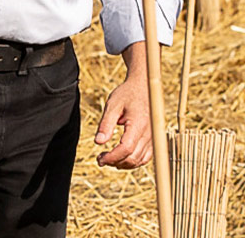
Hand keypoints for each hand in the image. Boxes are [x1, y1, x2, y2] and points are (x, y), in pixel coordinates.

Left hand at [95, 42, 151, 168]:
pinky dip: (134, 161)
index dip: (112, 157)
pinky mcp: (154, 140)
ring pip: (141, 160)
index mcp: (139, 124)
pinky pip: (146, 157)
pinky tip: (120, 158)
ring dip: (124, 164)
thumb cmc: (127, 94)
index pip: (126, 149)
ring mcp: (154, 138)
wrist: (145, 87)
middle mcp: (150, 134)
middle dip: (115, 162)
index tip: (100, 159)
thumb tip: (98, 142)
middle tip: (100, 160)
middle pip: (133, 157)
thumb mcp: (112, 105)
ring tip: (108, 159)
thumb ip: (106, 124)